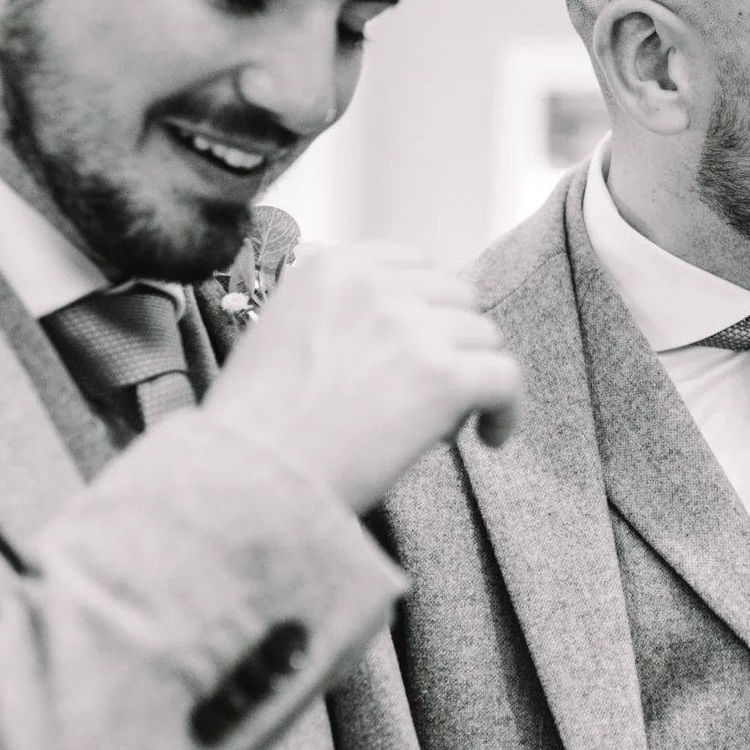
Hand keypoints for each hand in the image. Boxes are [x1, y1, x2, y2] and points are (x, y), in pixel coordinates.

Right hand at [200, 243, 520, 513]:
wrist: (242, 483)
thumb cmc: (254, 428)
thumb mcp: (280, 333)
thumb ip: (336, 310)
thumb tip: (401, 320)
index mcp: (331, 266)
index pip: (414, 266)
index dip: (425, 311)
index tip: (417, 349)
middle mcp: (374, 285)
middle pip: (458, 298)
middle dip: (450, 342)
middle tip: (423, 395)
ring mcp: (411, 328)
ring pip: (485, 338)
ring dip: (471, 377)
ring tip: (439, 425)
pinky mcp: (442, 376)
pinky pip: (506, 377)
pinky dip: (507, 410)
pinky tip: (491, 437)